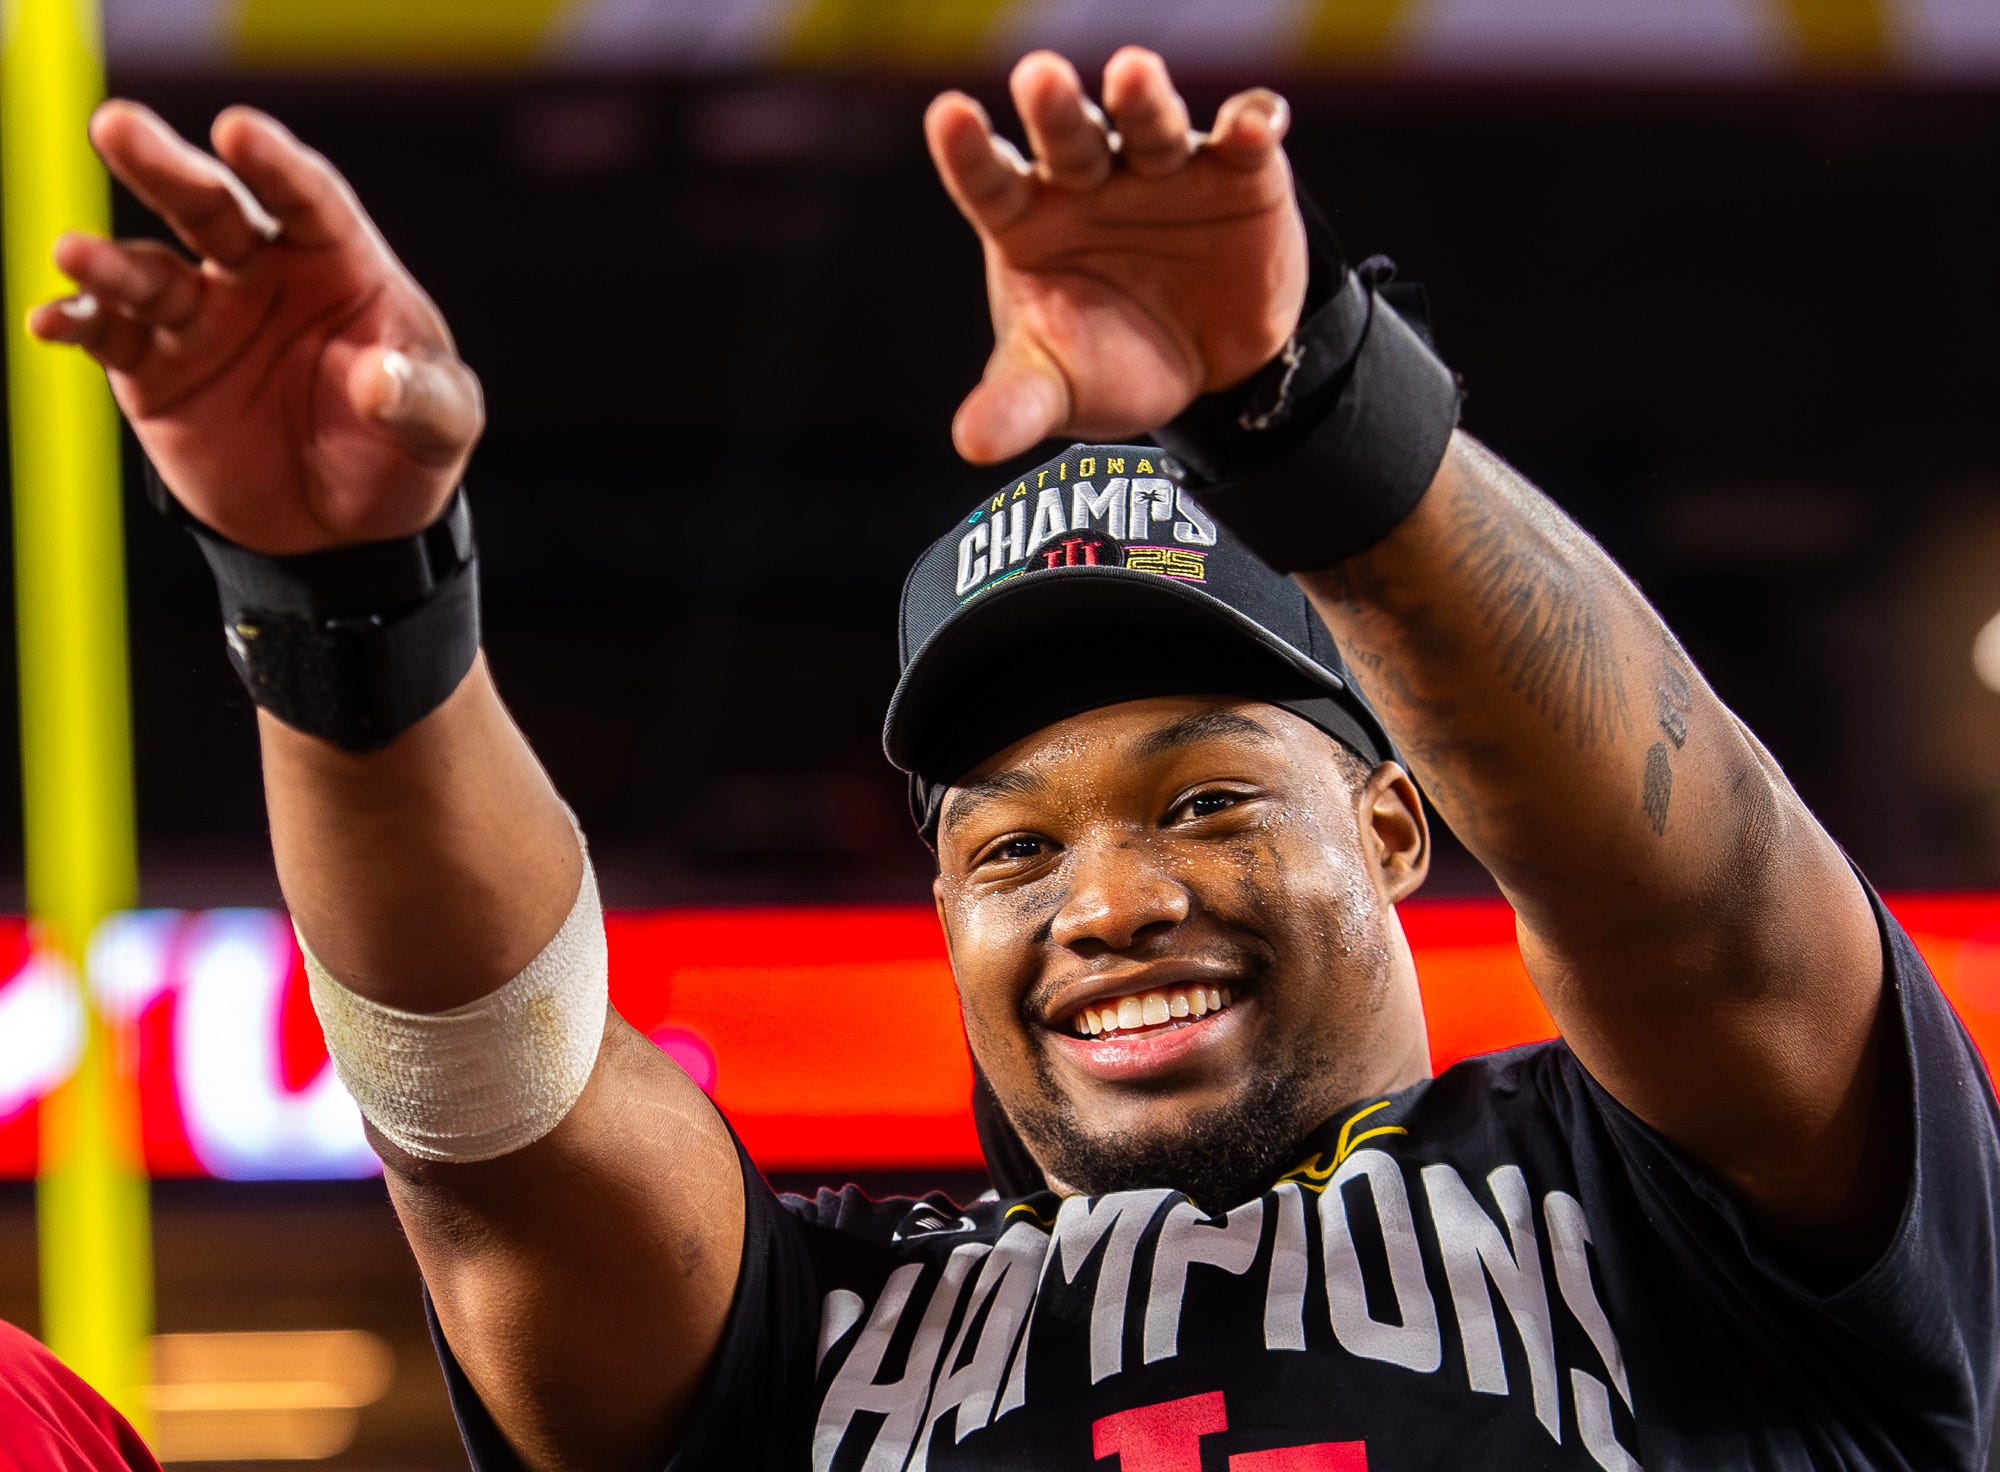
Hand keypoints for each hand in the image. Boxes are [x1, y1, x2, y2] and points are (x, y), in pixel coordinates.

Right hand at [27, 102, 481, 553]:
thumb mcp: (442, 429)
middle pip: (209, 206)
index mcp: (339, 263)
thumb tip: (379, 384)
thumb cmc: (403, 450)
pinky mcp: (155, 367)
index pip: (308, 200)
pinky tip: (52, 322)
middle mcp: (262, 274)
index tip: (238, 131)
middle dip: (163, 167)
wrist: (346, 525)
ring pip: (147, 268)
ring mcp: (202, 316)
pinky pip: (109, 335)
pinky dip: (78, 323)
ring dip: (108, 261)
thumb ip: (422, 400)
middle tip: (117, 126)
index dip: (276, 165)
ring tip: (74, 253)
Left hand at [927, 48, 1304, 464]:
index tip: (948, 115)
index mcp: (1029, 223)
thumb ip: (1017, 405)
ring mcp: (1165, 169)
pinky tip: (1257, 126)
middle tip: (1039, 77)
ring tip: (1134, 74)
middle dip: (1056, 109)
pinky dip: (1253, 126)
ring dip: (1144, 100)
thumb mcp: (1060, 390)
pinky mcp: (1238, 172)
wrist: (1215, 373)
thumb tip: (972, 444)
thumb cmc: (1113, 363)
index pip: (989, 182)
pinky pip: (1245, 141)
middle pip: (1068, 137)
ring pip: (1148, 124)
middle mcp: (1091, 180)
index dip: (969, 151)